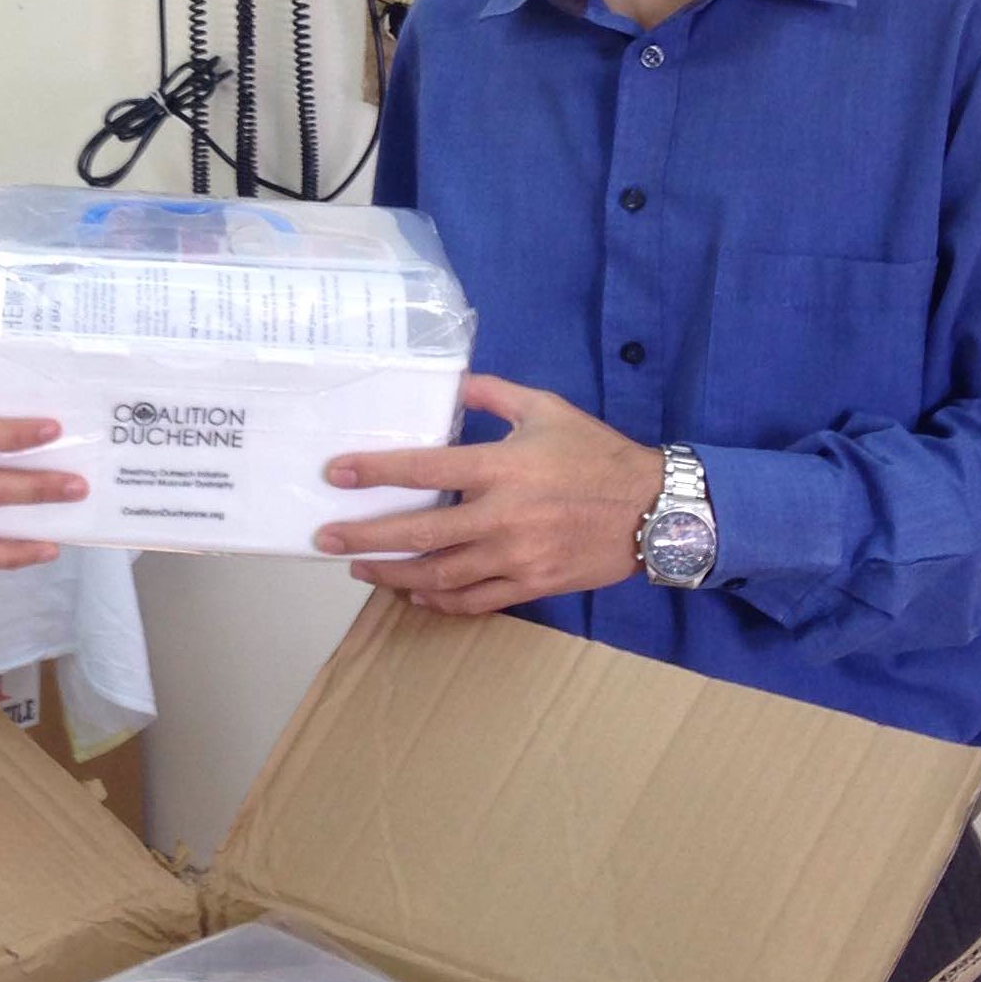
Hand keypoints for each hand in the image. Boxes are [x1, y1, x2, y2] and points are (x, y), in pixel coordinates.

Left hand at [312, 375, 664, 615]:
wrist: (655, 509)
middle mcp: (504, 516)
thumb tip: (450, 381)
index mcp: (503, 467)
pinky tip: (414, 593)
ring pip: (440, 575)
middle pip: (420, 534)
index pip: (425, 470)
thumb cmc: (596, 453)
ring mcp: (517, 556)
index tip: (337, 473)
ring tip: (360, 567)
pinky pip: (475, 600)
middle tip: (326, 538)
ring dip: (393, 574)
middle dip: (365, 537)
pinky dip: (439, 600)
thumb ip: (492, 394)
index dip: (376, 472)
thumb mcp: (546, 408)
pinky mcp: (532, 584)